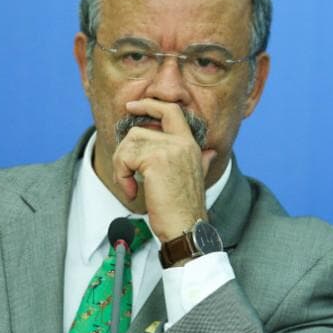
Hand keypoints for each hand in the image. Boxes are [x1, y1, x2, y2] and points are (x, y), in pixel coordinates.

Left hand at [112, 98, 216, 241]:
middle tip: (125, 174)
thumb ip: (203, 160)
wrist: (186, 228)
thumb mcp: (197, 177)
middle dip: (124, 152)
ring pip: (128, 144)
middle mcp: (182, 143)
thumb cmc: (185, 207)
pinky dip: (121, 175)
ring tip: (130, 185)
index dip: (149, 105)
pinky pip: (124, 157)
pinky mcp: (156, 159)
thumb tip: (212, 152)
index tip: (131, 106)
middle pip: (137, 131)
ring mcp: (170, 149)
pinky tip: (131, 190)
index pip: (170, 111)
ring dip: (121, 166)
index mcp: (190, 144)